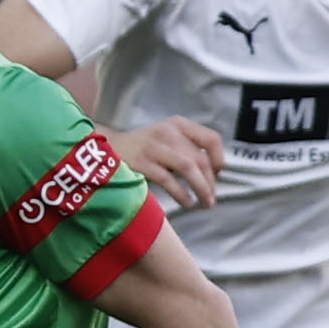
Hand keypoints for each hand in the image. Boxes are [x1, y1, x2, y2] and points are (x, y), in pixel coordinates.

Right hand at [110, 118, 226, 209]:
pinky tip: (187, 202)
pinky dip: (182, 194)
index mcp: (178, 124)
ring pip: (188, 169)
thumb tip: (213, 173)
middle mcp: (168, 132)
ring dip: (201, 189)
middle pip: (200, 159)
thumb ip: (187, 148)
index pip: (211, 139)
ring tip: (204, 203)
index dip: (219, 160)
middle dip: (210, 182)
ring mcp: (155, 147)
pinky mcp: (142, 162)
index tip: (217, 175)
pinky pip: (169, 180)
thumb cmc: (143, 147)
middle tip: (211, 198)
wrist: (108, 147)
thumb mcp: (166, 137)